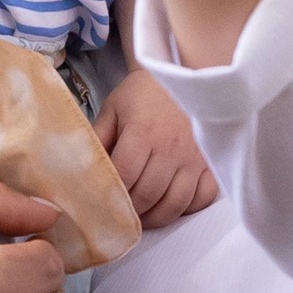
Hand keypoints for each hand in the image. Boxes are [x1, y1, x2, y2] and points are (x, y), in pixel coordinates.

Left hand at [97, 67, 219, 226]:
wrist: (182, 74)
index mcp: (143, 132)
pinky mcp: (211, 162)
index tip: (102, 201)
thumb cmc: (144, 94)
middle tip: (120, 212)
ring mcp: (195, 157)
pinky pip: (203, 198)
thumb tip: (81, 171)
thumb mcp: (113, 109)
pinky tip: (172, 204)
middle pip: (148, 196)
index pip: (124, 176)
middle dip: (130, 210)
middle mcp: (171, 147)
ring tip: (142, 214)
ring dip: (155, 217)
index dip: (111, 195)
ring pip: (175, 204)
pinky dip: (187, 209)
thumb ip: (97, 139)